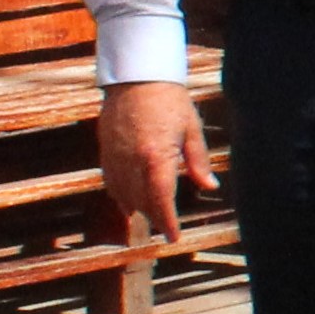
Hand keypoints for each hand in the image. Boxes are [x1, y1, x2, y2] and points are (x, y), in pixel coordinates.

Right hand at [96, 79, 213, 244]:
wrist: (137, 76)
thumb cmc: (170, 100)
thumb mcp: (192, 130)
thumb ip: (199, 162)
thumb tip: (210, 186)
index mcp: (156, 157)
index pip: (161, 199)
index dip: (167, 221)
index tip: (173, 237)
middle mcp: (132, 161)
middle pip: (141, 200)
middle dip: (155, 216)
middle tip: (167, 226)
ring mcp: (115, 156)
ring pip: (122, 194)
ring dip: (137, 207)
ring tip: (150, 215)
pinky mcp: (105, 149)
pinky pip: (109, 181)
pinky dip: (119, 194)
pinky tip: (127, 202)